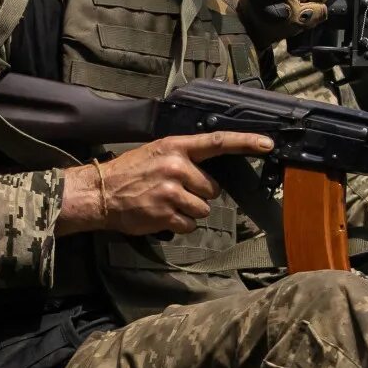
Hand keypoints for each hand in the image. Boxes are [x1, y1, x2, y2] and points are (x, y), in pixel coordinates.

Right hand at [59, 130, 273, 236]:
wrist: (100, 193)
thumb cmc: (129, 173)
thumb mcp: (156, 153)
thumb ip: (184, 157)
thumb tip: (209, 172)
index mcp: (176, 147)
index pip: (218, 142)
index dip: (246, 142)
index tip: (267, 143)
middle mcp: (176, 167)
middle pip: (212, 188)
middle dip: (198, 194)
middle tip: (175, 192)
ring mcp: (172, 192)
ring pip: (203, 209)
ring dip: (189, 211)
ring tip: (166, 204)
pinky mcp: (166, 214)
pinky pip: (189, 225)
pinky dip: (179, 224)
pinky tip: (162, 216)